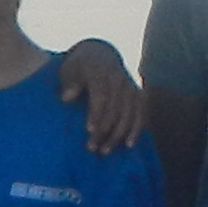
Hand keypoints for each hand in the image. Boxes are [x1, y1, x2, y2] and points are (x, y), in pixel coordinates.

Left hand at [58, 35, 145, 153]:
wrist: (98, 55)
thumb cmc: (78, 68)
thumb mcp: (69, 70)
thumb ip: (69, 83)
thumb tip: (66, 97)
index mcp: (100, 71)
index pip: (101, 94)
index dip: (96, 113)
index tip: (89, 130)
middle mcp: (118, 78)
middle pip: (115, 108)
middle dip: (104, 129)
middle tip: (92, 148)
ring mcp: (130, 86)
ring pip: (128, 113)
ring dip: (118, 134)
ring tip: (105, 151)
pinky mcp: (137, 93)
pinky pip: (141, 113)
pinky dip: (136, 129)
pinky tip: (129, 144)